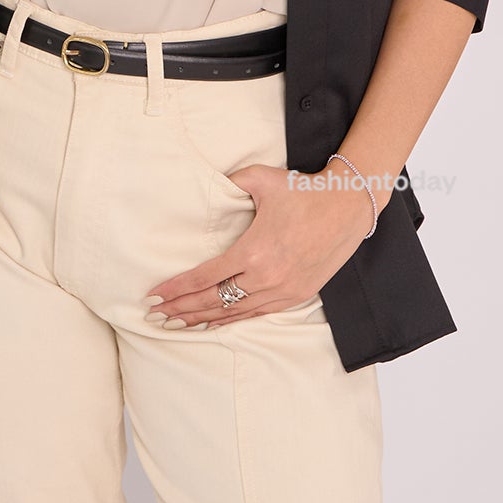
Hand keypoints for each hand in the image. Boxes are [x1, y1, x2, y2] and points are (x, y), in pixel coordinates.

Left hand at [143, 164, 377, 330]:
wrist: (348, 207)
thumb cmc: (305, 191)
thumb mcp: (262, 178)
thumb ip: (232, 181)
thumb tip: (212, 181)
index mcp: (253, 252)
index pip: (205, 277)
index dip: (177, 288)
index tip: (154, 295)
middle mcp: (266, 278)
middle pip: (214, 301)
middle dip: (182, 309)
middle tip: (155, 315)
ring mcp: (283, 291)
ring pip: (235, 313)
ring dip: (203, 319)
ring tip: (177, 323)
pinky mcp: (296, 296)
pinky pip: (257, 314)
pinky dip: (233, 320)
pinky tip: (216, 322)